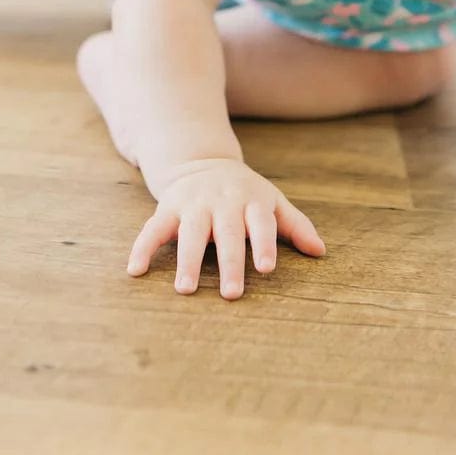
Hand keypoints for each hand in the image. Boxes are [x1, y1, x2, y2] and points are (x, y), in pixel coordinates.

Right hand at [126, 157, 325, 298]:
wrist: (201, 161)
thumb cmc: (245, 192)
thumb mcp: (271, 201)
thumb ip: (294, 225)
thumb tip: (320, 251)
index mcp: (251, 201)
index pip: (260, 223)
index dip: (263, 244)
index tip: (266, 268)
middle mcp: (222, 201)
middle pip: (226, 233)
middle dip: (229, 263)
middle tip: (231, 293)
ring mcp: (193, 204)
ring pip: (190, 232)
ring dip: (186, 261)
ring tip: (185, 290)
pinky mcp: (168, 208)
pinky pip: (153, 228)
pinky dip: (143, 247)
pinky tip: (136, 270)